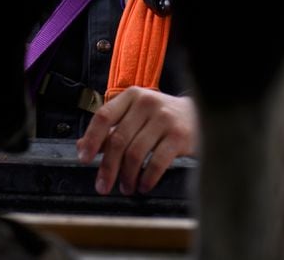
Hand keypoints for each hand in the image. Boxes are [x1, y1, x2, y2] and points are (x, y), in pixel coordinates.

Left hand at [76, 87, 197, 195]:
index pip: (104, 116)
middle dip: (107, 168)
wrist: (202, 116)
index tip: (84, 159)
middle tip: (102, 186)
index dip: (91, 139)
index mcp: (132, 96)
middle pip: (118, 140)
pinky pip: (156, 162)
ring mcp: (164, 118)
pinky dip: (147, 179)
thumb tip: (81, 147)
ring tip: (126, 187)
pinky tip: (143, 185)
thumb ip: (110, 130)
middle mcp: (147, 103)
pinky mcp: (179, 136)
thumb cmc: (163, 119)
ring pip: (135, 153)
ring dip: (127, 176)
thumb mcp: (136, 117)